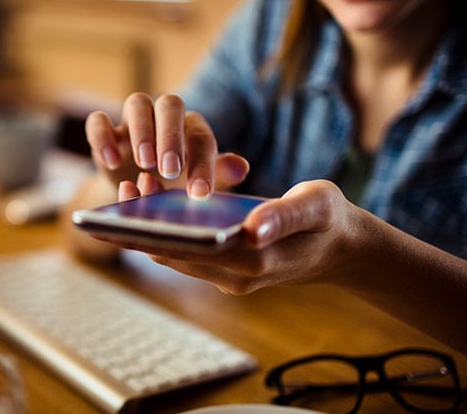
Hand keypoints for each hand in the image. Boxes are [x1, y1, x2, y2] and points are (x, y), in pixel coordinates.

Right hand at [85, 92, 248, 197]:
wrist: (135, 197)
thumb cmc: (174, 189)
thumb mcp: (194, 187)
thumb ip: (218, 175)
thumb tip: (241, 166)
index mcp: (192, 130)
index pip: (202, 137)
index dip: (203, 164)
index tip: (199, 194)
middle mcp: (164, 118)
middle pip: (170, 104)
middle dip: (171, 136)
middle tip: (170, 171)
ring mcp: (132, 122)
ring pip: (136, 102)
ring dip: (141, 131)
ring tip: (143, 164)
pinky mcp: (105, 132)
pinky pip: (98, 121)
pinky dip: (102, 137)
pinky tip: (110, 162)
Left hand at [115, 179, 359, 294]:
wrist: (342, 248)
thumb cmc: (328, 219)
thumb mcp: (316, 206)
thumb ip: (286, 215)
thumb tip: (253, 226)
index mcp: (255, 260)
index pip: (192, 248)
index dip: (157, 225)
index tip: (135, 194)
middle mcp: (237, 277)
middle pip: (176, 254)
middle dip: (143, 225)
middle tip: (124, 187)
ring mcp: (231, 278)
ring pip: (178, 256)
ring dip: (152, 229)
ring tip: (133, 190)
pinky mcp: (229, 272)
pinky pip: (188, 255)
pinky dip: (168, 233)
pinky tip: (153, 205)